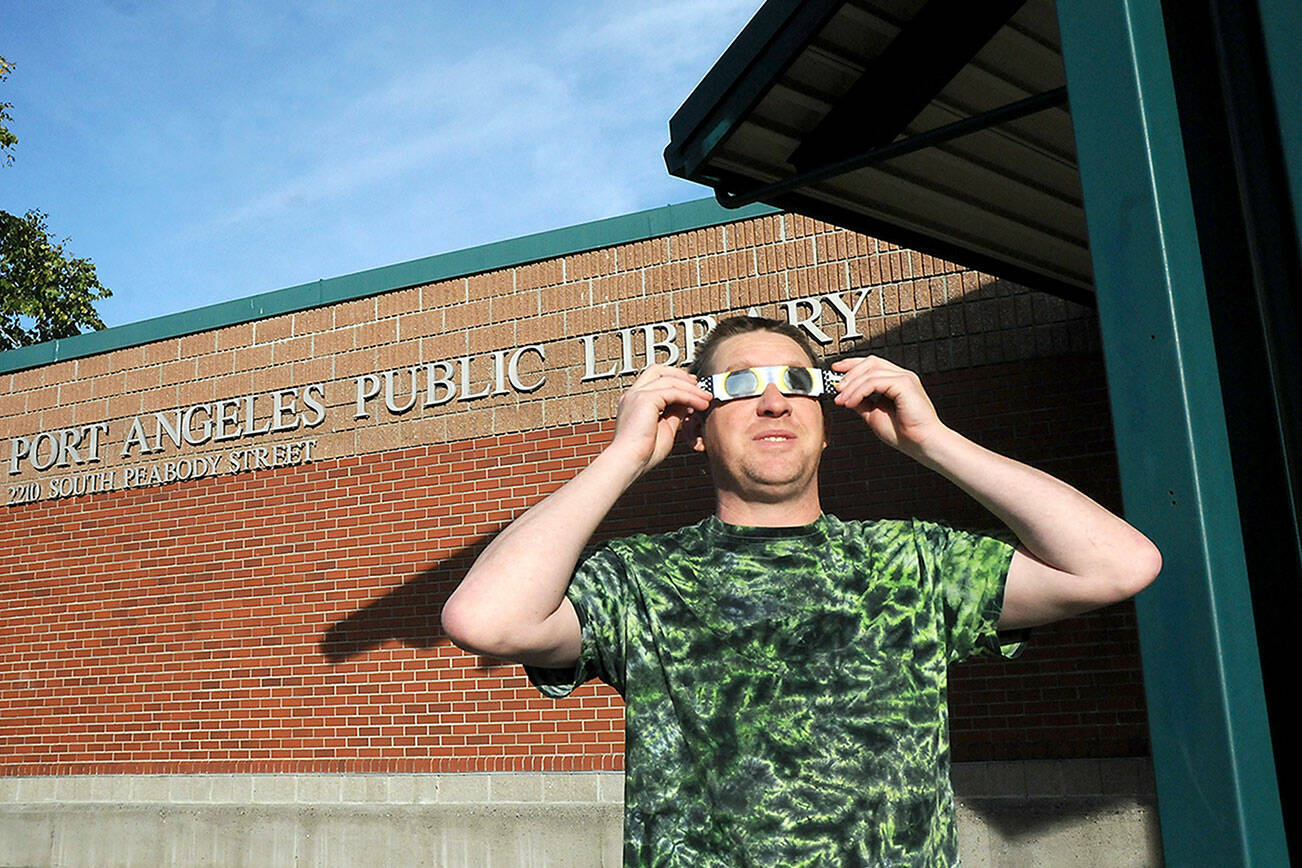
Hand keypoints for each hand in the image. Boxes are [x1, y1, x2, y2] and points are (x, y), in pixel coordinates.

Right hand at [609, 365, 712, 473]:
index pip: (655, 380)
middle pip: (658, 370)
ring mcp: (637, 395)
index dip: (675, 380)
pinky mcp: (645, 399)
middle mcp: (633, 395)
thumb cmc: (643, 453)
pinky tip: (701, 405)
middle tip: (699, 386)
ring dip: (691, 388)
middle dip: (681, 375)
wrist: (628, 462)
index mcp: (634, 401)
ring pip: (669, 379)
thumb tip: (687, 403)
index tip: (692, 387)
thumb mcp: (665, 428)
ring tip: (706, 398)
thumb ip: (674, 413)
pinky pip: (673, 391)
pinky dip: (690, 396)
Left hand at [830, 356, 945, 457]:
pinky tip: (851, 403)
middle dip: (849, 373)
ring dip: (851, 386)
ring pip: (870, 371)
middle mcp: (901, 376)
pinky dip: (859, 391)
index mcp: (896, 381)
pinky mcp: (904, 384)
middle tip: (836, 389)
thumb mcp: (874, 415)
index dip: (852, 364)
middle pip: (870, 362)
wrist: (922, 444)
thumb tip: (845, 396)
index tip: (835, 370)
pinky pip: (875, 382)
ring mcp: (904, 378)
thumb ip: (862, 403)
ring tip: (841, 401)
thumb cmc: (904, 433)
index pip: (872, 364)